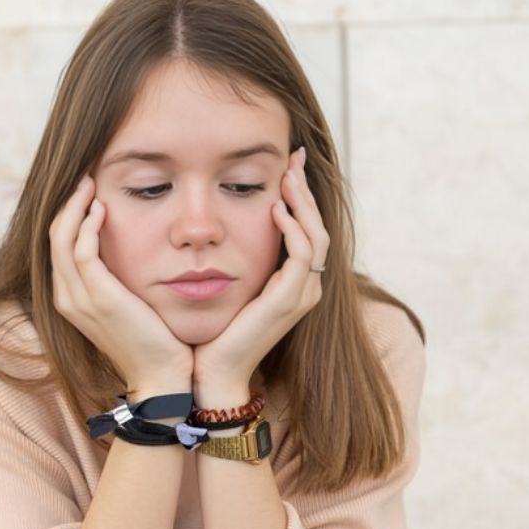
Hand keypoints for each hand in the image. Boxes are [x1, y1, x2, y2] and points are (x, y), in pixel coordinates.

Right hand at [49, 174, 192, 394]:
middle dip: (68, 203)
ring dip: (75, 206)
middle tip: (85, 177)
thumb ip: (116, 279)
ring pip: (62, 239)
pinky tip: (103, 208)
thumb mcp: (127, 305)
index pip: (58, 246)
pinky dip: (89, 225)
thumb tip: (124, 252)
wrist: (162, 376)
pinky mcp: (98, 297)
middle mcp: (66, 297)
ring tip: (90, 183)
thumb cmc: (152, 340)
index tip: (86, 191)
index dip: (68, 215)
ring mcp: (78, 298)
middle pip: (53, 237)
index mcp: (70, 298)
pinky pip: (83, 250)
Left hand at [191, 146, 329, 391]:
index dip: (300, 198)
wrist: (210, 371)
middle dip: (305, 191)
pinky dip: (292, 229)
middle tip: (294, 157)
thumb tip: (219, 227)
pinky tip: (276, 209)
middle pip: (317, 227)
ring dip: (302, 203)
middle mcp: (304, 288)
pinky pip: (300, 255)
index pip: (307, 231)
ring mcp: (300, 295)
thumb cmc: (213, 330)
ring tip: (287, 176)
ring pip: (315, 236)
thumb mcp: (228, 285)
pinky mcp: (288, 301)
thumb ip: (236, 258)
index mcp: (293, 284)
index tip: (287, 167)